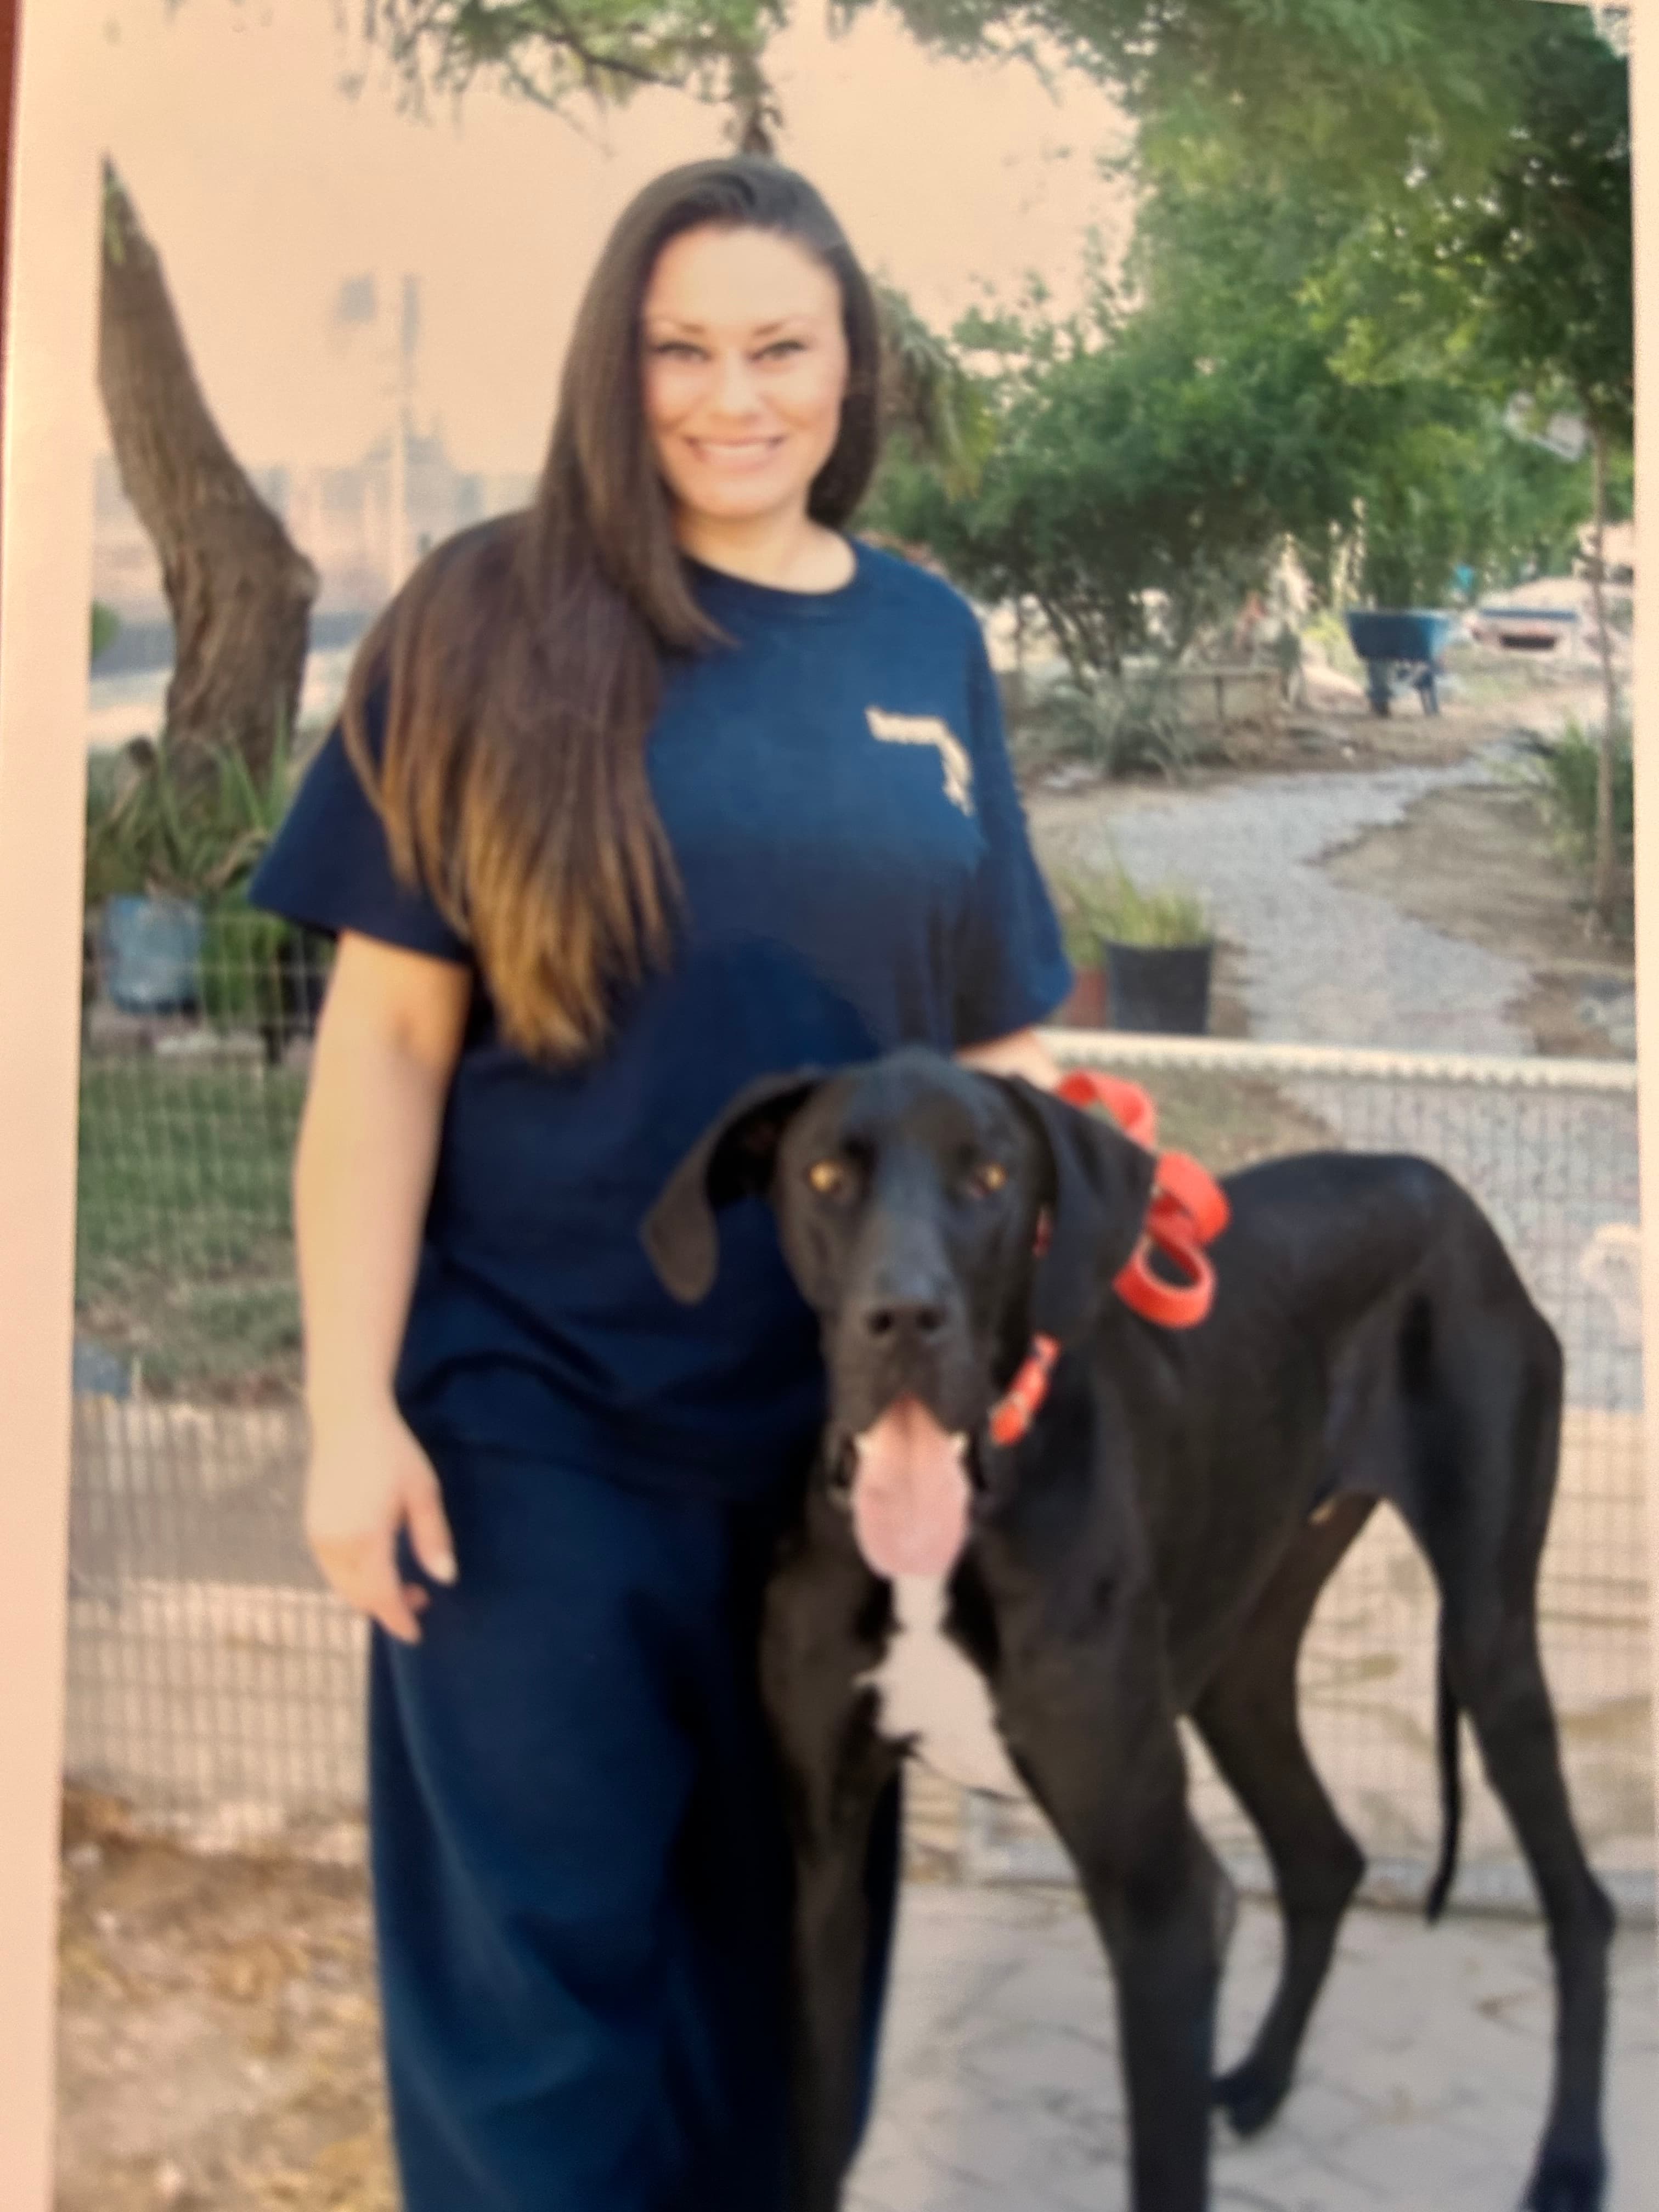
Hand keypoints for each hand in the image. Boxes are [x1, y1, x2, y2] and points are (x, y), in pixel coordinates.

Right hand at [303, 1401, 456, 1644]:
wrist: (347, 1420)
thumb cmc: (392, 1453)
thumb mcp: (423, 1493)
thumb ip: (433, 1538)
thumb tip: (444, 1579)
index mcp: (366, 1538)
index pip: (381, 1596)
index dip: (399, 1619)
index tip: (416, 1634)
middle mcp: (335, 1544)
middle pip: (359, 1596)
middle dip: (387, 1607)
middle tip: (420, 1598)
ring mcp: (318, 1537)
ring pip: (343, 1586)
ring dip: (369, 1593)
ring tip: (402, 1583)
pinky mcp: (311, 1527)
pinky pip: (333, 1569)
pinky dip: (354, 1578)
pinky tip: (377, 1564)